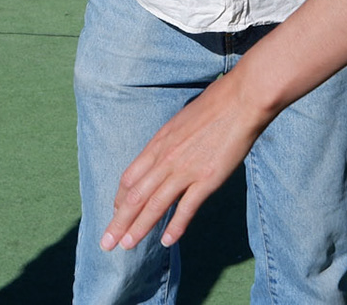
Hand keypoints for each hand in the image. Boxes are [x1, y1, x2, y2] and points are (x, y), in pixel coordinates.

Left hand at [101, 74, 270, 250]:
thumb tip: (165, 153)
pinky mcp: (207, 179)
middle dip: (118, 222)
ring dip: (139, 228)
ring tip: (126, 246)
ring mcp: (185, 170)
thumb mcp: (180, 121)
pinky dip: (175, 226)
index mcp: (158, 143)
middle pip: (135, 196)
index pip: (130, 177)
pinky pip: (186, 208)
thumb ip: (170, 142)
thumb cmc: (214, 105)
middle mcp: (166, 158)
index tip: (115, 213)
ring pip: (155, 205)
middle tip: (106, 243)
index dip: (120, 199)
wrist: (240, 100)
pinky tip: (167, 241)